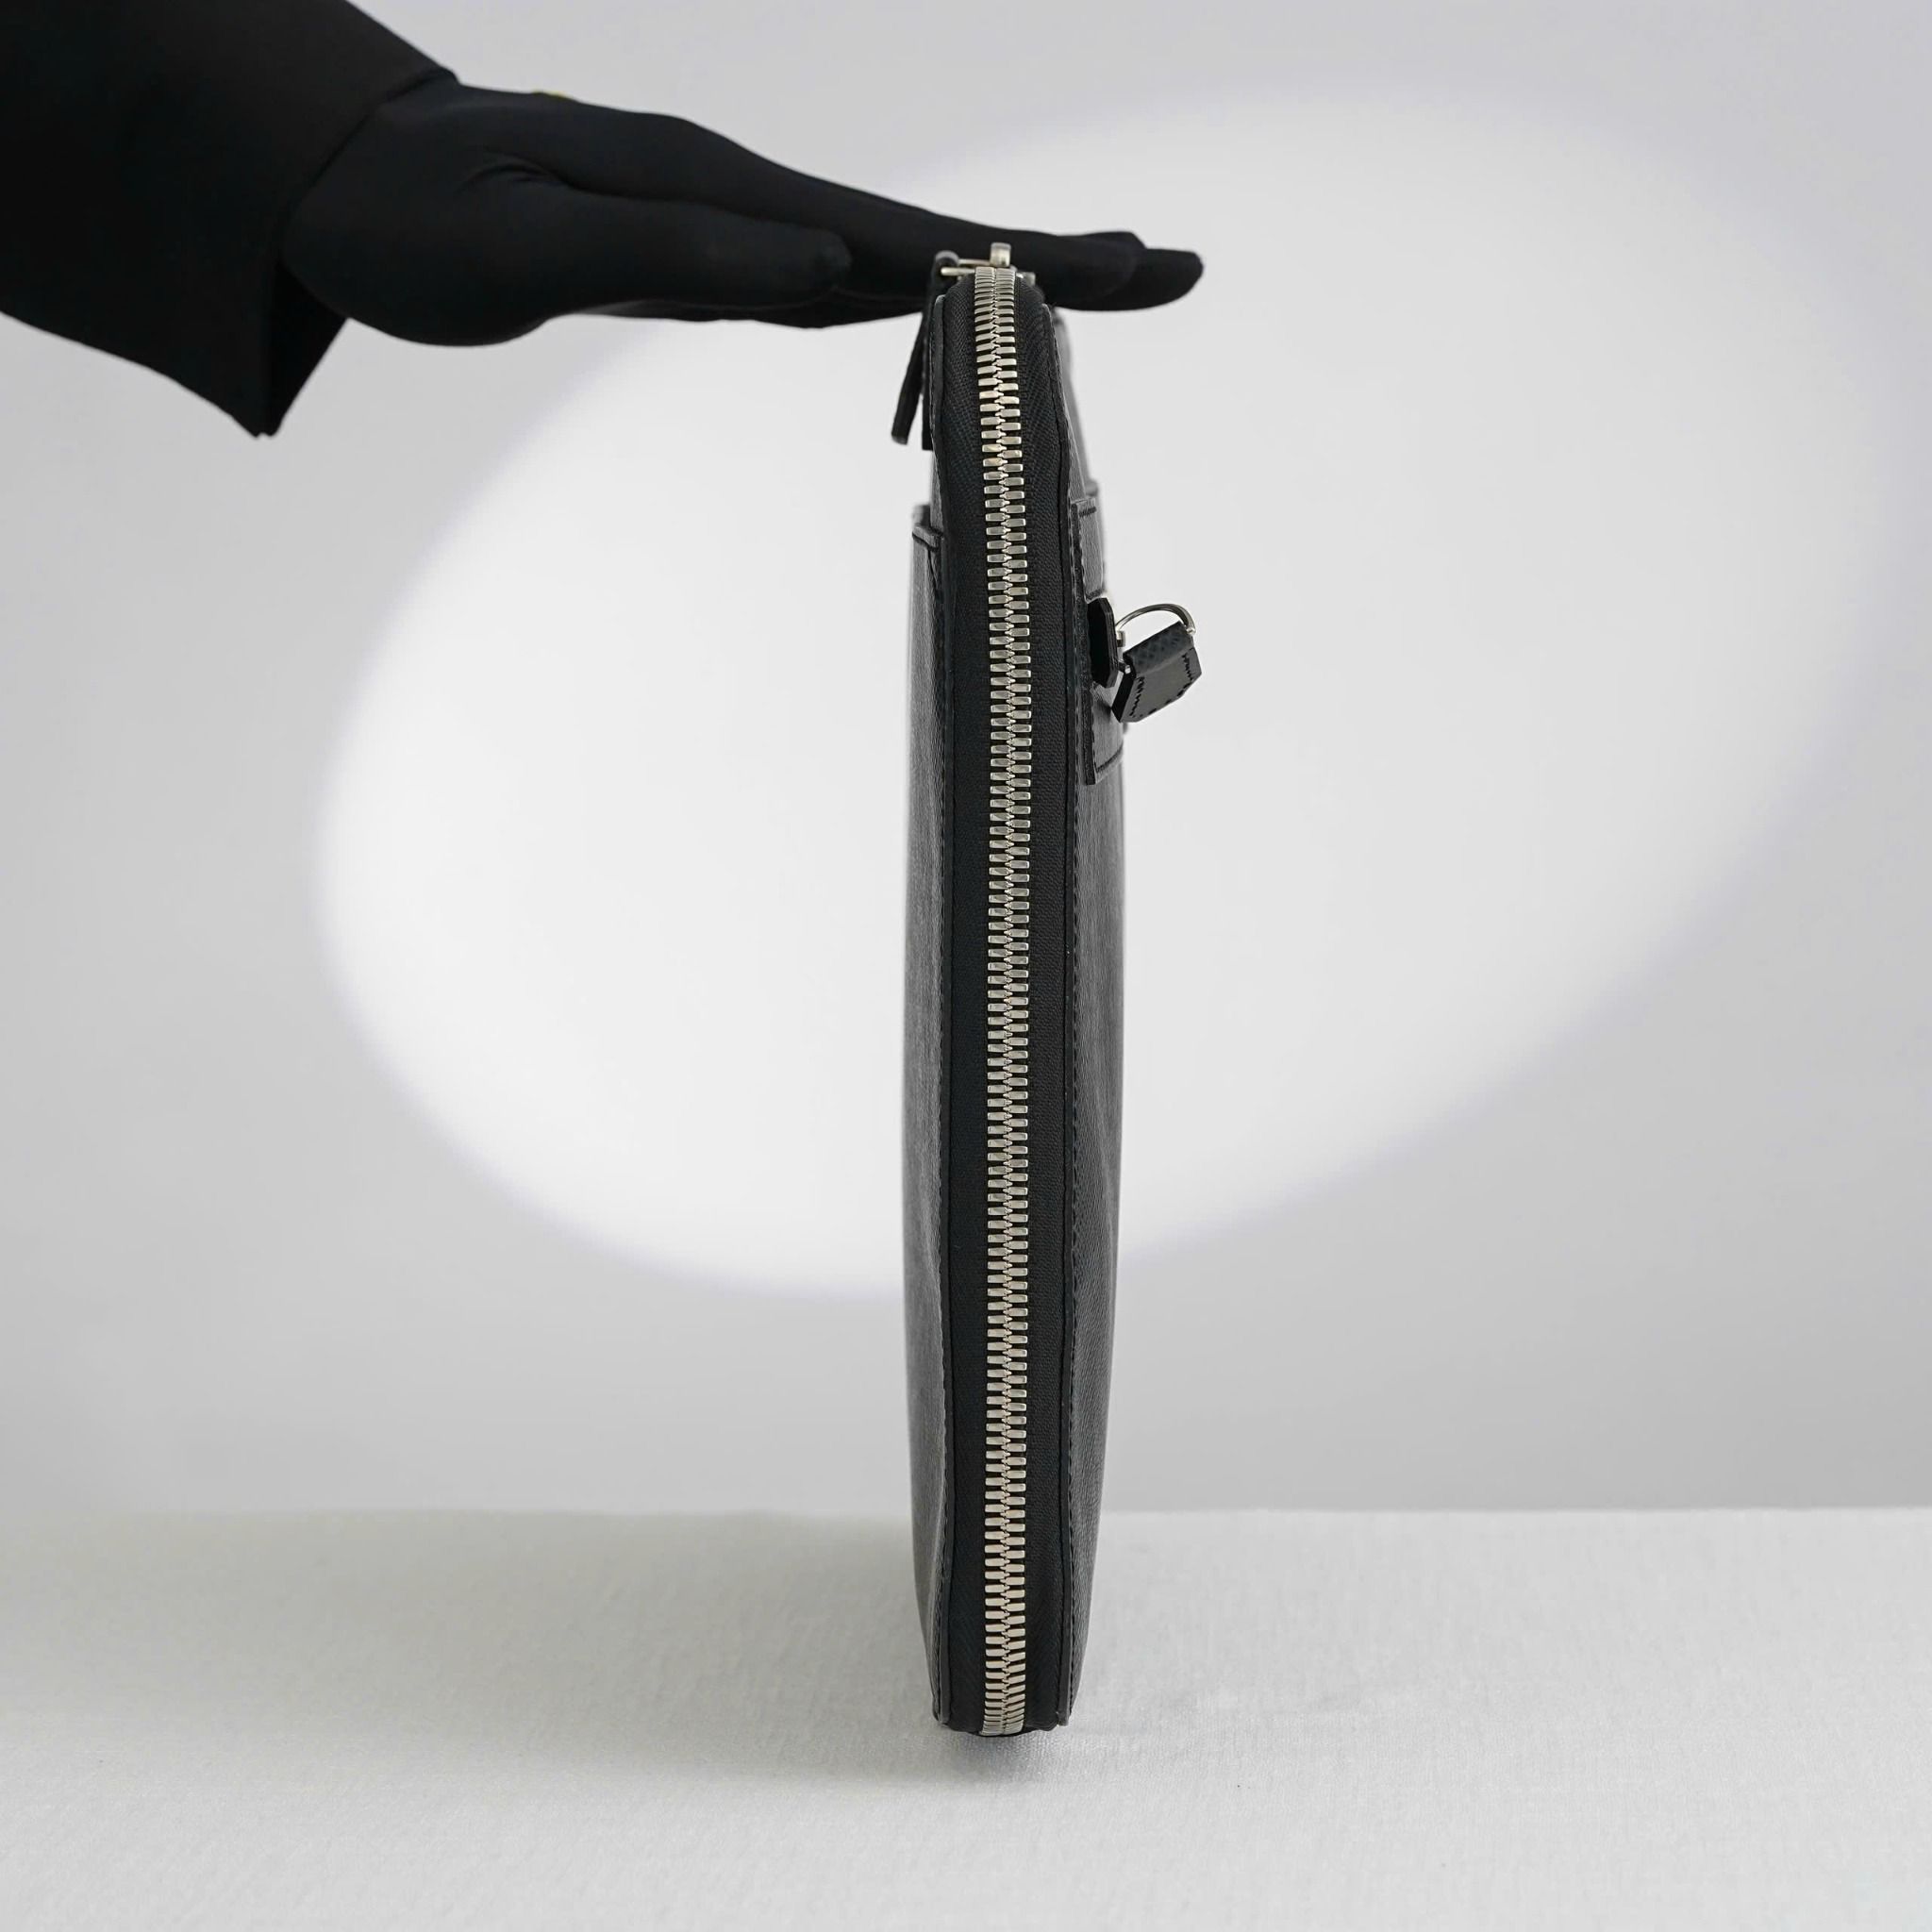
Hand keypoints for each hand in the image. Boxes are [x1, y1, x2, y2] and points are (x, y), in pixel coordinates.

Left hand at [284, 79, 1201, 345]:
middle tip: (1168, 271)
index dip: (1021, 258)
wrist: (355, 183)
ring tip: (1098, 286)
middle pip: (927, 240)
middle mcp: (748, 203)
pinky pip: (834, 282)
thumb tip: (827, 278)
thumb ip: (682, 256)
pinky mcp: (712, 258)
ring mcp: (736, 229)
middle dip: (1052, 260)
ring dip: (998, 276)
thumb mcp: (532, 245)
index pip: (902, 237)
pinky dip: (912, 295)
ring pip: (891, 259)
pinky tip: (954, 304)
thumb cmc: (423, 218)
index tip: (1130, 267)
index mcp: (724, 195)